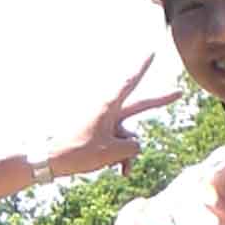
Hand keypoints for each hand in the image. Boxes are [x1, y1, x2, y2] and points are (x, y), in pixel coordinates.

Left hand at [45, 53, 171, 184]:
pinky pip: (115, 142)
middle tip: (177, 93)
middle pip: (138, 106)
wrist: (47, 159)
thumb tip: (134, 145)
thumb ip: (131, 147)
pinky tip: (119, 172)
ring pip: (126, 134)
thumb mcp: (112, 152)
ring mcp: (101, 122)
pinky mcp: (95, 133)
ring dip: (128, 151)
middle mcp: (107, 110)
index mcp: (109, 106)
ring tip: (121, 172)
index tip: (152, 52)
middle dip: (158, 103)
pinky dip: (119, 154)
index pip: (131, 82)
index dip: (143, 67)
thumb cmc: (78, 151)